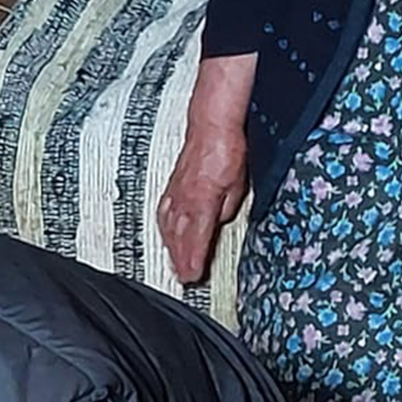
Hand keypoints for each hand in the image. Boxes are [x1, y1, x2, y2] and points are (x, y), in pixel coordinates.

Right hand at [158, 120, 249, 283]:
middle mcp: (183, 200)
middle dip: (180, 259)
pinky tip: (165, 233)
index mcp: (201, 201)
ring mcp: (175, 192)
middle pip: (178, 237)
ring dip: (170, 247)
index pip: (195, 239)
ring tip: (173, 262)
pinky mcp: (172, 185)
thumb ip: (226, 208)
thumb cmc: (227, 149)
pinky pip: (163, 213)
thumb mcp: (238, 184)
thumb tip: (218, 221)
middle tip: (182, 277)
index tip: (192, 277)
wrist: (212, 123)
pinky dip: (163, 228)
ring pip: (168, 227)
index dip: (193, 260)